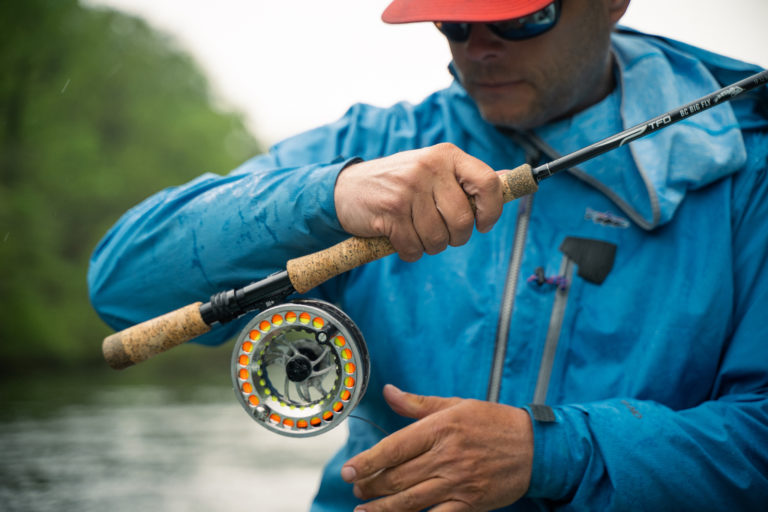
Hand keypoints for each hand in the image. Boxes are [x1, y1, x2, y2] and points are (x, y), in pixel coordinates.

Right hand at [334, 143, 502, 261]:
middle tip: (440, 232)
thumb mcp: (434, 170)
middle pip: (463, 221)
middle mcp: (429, 168)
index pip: (488, 183)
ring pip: (438, 239)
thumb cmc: (399, 183)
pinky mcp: (390, 211)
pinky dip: (410, 251)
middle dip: (455, 237)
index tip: (483, 224)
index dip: (491, 211)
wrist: (346, 189)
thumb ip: (469, 177)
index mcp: (446, 155)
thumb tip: (511, 179)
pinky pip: (414, 248)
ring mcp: (408, 189)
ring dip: (429, 246)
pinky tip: (400, 238)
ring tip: (416, 232)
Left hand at [341, 385, 533, 510]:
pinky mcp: (470, 503)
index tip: (347, 471)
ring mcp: (458, 483)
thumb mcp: (455, 405)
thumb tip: (388, 392)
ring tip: (364, 511)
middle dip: (371, 486)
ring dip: (383, 509)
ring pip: (411, 501)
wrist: (534, 446)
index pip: (394, 447)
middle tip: (356, 489)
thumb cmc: (492, 422)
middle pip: (397, 477)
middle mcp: (446, 457)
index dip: (367, 462)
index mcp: (439, 429)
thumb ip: (417, 404)